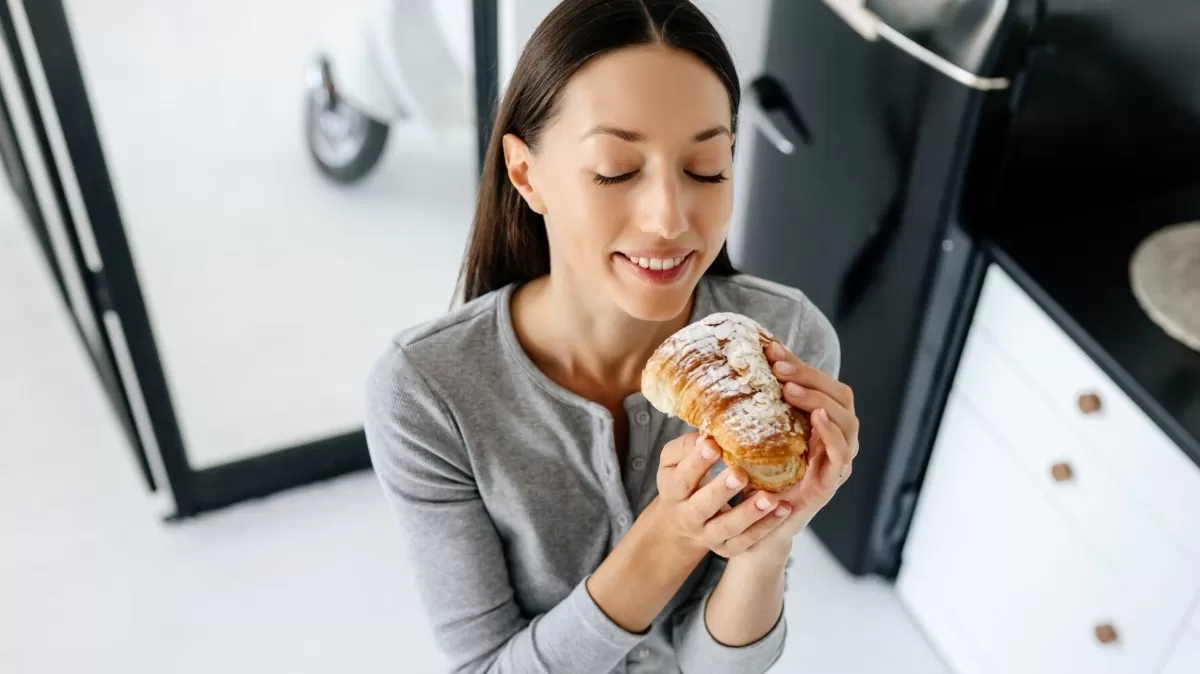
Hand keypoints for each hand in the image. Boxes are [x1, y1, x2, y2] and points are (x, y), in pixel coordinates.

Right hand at [654, 432, 793, 557]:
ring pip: (728, 528)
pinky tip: (783, 508)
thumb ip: (685, 447)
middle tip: (740, 474)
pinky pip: (747, 539)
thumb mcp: (673, 462)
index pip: (683, 478)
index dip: (697, 462)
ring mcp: (707, 535)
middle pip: (702, 507)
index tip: (713, 445)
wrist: (680, 523)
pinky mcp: (727, 548)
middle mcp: (688, 517)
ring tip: (770, 498)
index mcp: (673, 492)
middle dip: (721, 490)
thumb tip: (707, 435)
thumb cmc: (682, 481)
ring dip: (750, 513)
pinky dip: (767, 525)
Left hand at [738, 341, 859, 560]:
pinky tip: (816, 418)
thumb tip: (729, 370)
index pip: (822, 384)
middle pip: (840, 397)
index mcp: (817, 423)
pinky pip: (842, 455)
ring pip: (849, 422)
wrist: (753, 526)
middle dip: (812, 377)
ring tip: (792, 389)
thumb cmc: (754, 478)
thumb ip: (752, 410)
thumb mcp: (752, 437)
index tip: (773, 350)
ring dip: (821, 401)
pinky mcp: (832, 483)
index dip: (802, 365)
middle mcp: (834, 438)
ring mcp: (837, 460)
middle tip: (780, 368)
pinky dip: (833, 434)